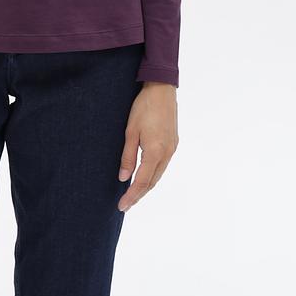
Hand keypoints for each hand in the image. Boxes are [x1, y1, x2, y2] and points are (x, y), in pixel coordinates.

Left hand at [117, 82, 178, 211]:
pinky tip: (145, 174)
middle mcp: (167, 153)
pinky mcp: (173, 142)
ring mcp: (172, 148)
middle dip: (139, 194)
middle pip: (152, 182)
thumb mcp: (130, 131)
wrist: (162, 89)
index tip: (122, 206)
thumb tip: (123, 178)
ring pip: (158, 174)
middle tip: (125, 204)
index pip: (142, 182)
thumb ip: (127, 156)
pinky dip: (153, 174)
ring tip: (133, 193)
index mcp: (155, 152)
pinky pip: (163, 165)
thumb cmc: (143, 107)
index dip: (131, 196)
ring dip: (146, 185)